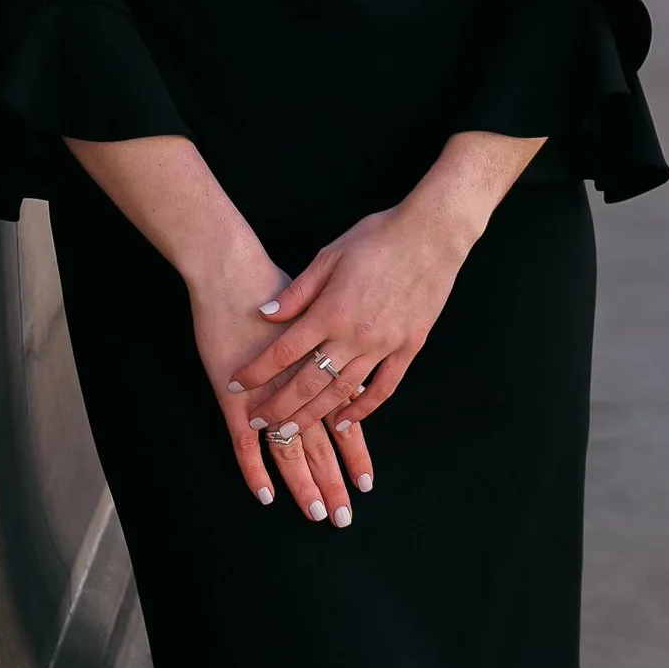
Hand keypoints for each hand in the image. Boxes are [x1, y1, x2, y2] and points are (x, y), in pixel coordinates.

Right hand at [188, 233, 367, 526]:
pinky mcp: (234, 396)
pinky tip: (264, 495)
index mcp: (322, 369)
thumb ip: (331, 337)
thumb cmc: (272, 279)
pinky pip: (244, 443)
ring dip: (303, 484)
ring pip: (291, 449)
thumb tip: (346, 351)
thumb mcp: (318, 305)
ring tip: (316, 514)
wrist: (230, 268)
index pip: (344, 421)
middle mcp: (299, 388)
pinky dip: (254, 469)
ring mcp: (267, 394)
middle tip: (343, 517)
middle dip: (333, 481)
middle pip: (321, 444)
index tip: (365, 484)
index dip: (355, 453)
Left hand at [224, 190, 480, 445]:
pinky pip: (383, 387)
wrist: (432, 234)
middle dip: (278, 407)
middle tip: (256, 423)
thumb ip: (298, 291)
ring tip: (289, 433)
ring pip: (341, 392)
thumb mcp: (330, 256)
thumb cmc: (379, 237)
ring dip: (312, 415)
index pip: (284, 351)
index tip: (236, 384)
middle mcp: (355, 334)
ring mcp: (384, 344)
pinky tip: (343, 421)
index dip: (257, 371)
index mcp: (331, 310)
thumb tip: (266, 313)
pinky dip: (362, 408)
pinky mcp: (409, 347)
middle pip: (308, 382)